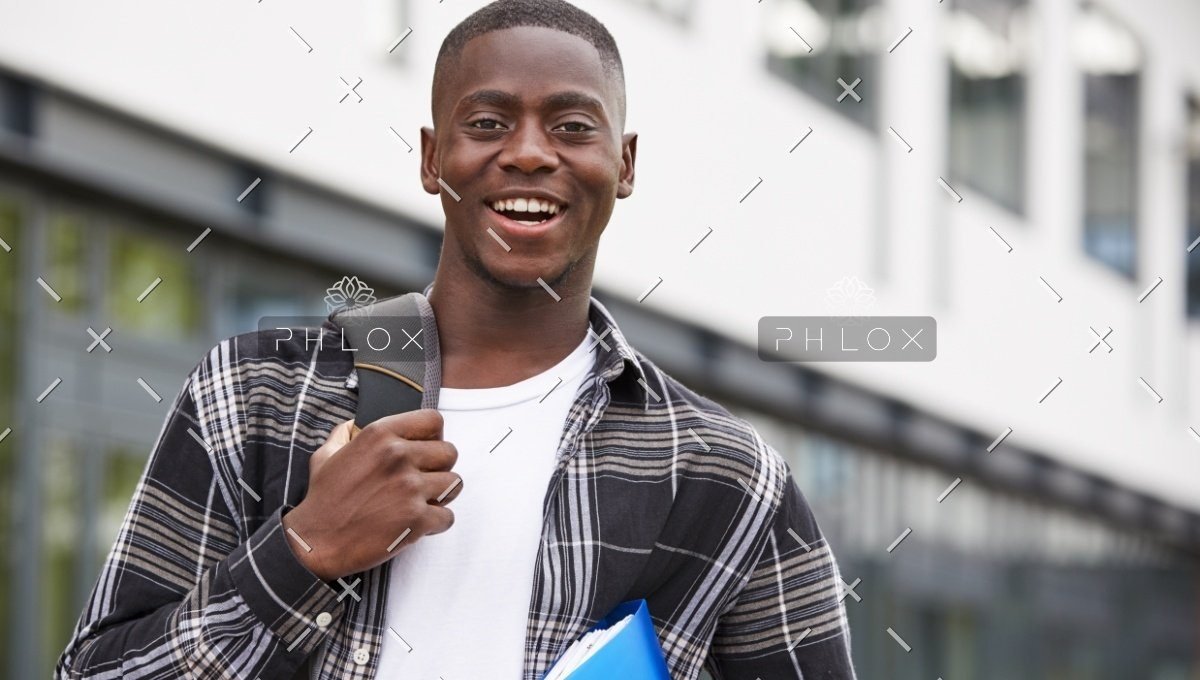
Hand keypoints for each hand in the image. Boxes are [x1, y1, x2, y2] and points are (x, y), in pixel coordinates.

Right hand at [281, 409, 461, 580]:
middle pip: (449, 452)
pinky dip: (436, 523)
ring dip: (442, 495)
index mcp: (380, 435)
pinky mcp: (417, 519)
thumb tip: (353, 425)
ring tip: (422, 502)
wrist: (316, 541)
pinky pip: (448, 516)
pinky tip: (418, 524)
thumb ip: (344, 435)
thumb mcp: (326, 455)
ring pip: (454, 483)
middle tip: (423, 481)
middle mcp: (398, 456)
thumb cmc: (323, 500)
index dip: (434, 436)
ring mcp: (410, 488)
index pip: (432, 421)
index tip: (427, 449)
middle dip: (439, 468)